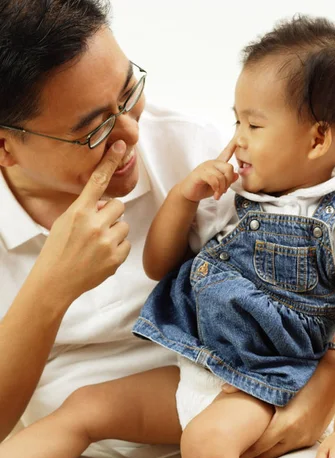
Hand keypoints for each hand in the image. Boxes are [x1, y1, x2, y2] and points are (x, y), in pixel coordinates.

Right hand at [33, 141, 130, 305]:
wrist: (55, 282)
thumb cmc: (57, 250)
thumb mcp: (64, 223)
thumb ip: (84, 209)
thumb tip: (104, 204)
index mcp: (78, 212)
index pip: (97, 182)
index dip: (110, 162)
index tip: (122, 146)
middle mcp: (94, 225)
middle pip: (118, 205)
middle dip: (110, 214)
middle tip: (97, 227)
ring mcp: (106, 242)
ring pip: (124, 225)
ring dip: (114, 232)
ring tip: (97, 245)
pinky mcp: (116, 258)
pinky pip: (126, 244)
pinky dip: (117, 249)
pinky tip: (102, 256)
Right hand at [179, 139, 237, 202]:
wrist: (189, 193)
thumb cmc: (202, 188)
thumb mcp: (219, 185)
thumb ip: (227, 180)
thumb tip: (236, 175)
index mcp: (217, 165)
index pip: (226, 152)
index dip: (233, 145)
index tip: (238, 137)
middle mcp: (212, 163)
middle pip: (229, 168)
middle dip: (229, 181)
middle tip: (224, 190)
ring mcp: (205, 167)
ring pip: (221, 176)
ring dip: (222, 188)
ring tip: (218, 194)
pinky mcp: (200, 173)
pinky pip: (213, 179)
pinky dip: (216, 188)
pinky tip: (215, 194)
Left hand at [223, 350, 334, 457]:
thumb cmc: (305, 374)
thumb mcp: (279, 381)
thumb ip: (252, 387)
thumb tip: (224, 389)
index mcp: (287, 423)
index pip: (257, 446)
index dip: (241, 451)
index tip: (223, 452)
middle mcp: (296, 436)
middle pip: (265, 455)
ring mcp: (305, 438)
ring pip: (276, 454)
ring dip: (259, 456)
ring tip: (239, 457)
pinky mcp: (311, 437)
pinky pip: (288, 448)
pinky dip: (272, 450)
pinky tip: (260, 449)